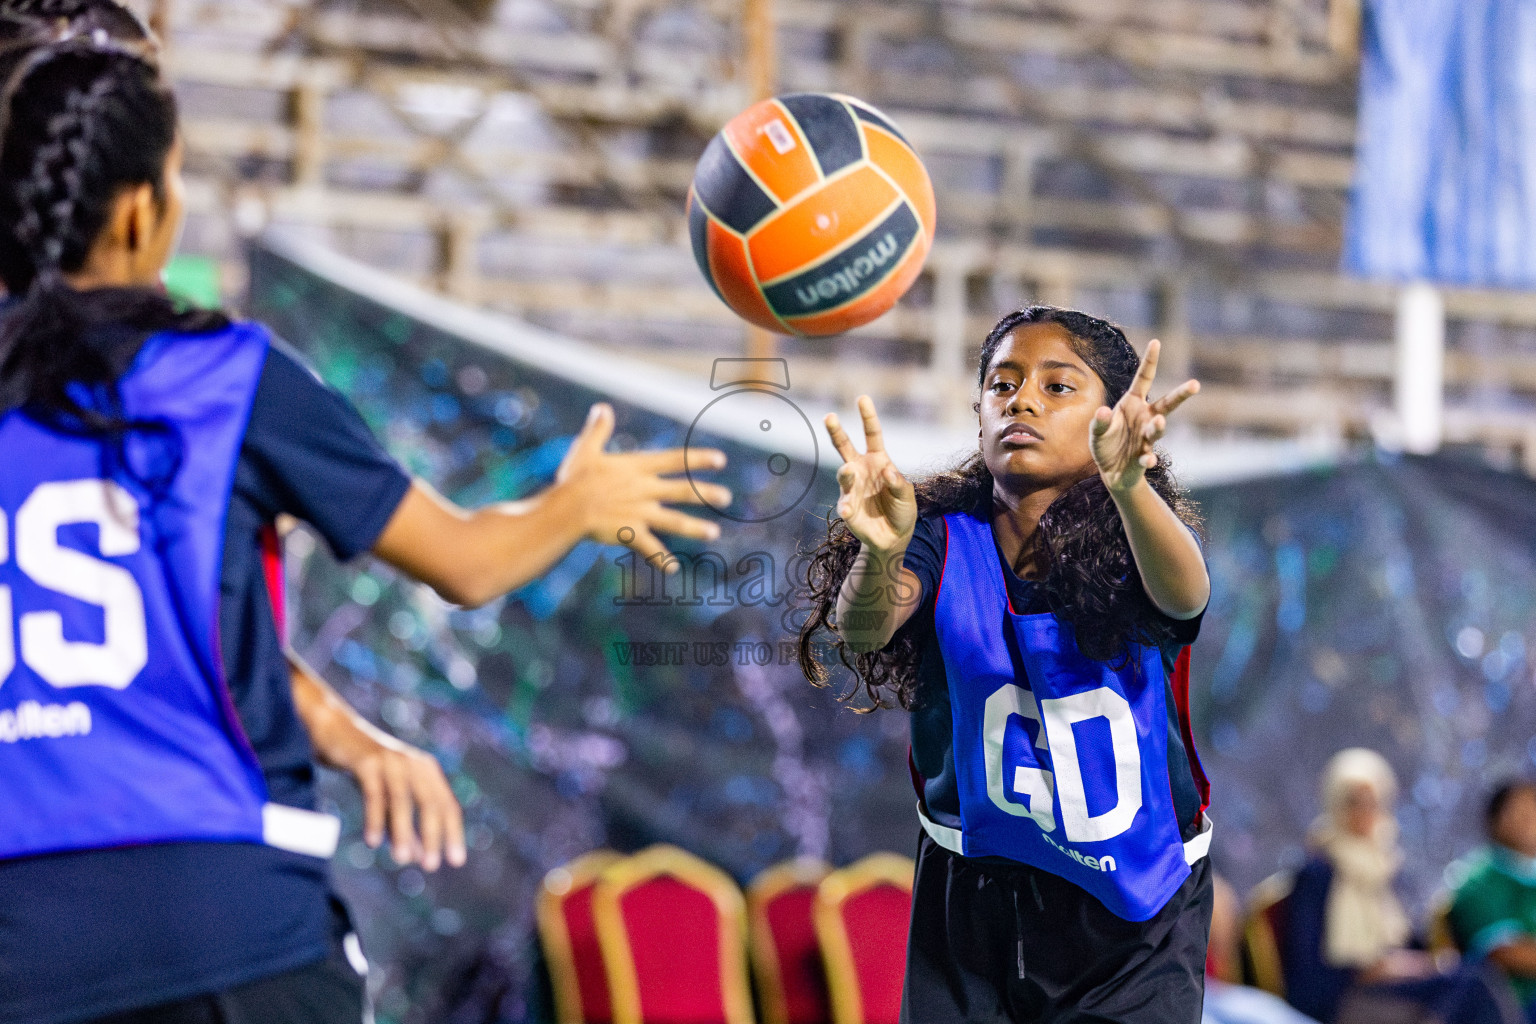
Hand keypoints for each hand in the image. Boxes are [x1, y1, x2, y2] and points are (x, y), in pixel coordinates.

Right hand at [301, 679, 466, 871]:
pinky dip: (375, 818)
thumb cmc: (366, 768)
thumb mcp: (388, 797)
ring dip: (404, 830)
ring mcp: (391, 760)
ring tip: (403, 860)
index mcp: (426, 771)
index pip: (447, 805)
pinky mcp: (367, 761)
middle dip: (433, 835)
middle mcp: (414, 764)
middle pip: (431, 802)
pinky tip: (373, 842)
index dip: (453, 833)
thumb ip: (402, 825)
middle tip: (432, 866)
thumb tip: (417, 859)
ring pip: (402, 799)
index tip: (456, 862)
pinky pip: (374, 793)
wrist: (334, 730)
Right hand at [557, 403, 731, 571]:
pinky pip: (650, 548)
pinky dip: (660, 559)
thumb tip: (602, 407)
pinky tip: (672, 569)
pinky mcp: (631, 532)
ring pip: (674, 521)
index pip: (675, 461)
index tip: (721, 460)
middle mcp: (645, 490)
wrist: (569, 509)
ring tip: (714, 533)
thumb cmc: (575, 478)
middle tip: (727, 497)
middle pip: (682, 491)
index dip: (698, 459)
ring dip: (695, 528)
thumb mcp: (586, 449)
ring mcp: (640, 513)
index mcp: (637, 468)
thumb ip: (598, 429)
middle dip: (706, 493)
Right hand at [825, 395, 916, 554]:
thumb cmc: (902, 511)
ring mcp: (851, 488)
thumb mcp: (908, 496)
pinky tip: (849, 511)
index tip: (862, 398)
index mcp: (878, 460)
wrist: (893, 538)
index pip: (872, 434)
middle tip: (829, 416)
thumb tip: (885, 469)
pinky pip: (845, 504)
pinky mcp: (846, 507)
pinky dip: (847, 507)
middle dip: (836, 431)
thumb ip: (899, 483)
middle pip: (845, 446)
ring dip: (847, 473)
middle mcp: (861, 469)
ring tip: (849, 471)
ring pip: (844, 474)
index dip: (867, 417)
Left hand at [1090, 338, 1198, 493]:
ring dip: (1158, 426)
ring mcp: (1147, 438)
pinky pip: (1148, 456)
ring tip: (1159, 422)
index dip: (1150, 362)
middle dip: (1181, 395)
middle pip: (1167, 404)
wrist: (1112, 472)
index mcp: (1133, 404)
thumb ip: (1100, 421)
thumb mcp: (1097, 431)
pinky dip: (1148, 458)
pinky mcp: (1144, 457)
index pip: (1144, 379)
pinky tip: (1147, 460)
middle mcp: (1145, 418)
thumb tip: (1103, 411)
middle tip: (1194, 384)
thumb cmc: (1106, 444)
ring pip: (1158, 429)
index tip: (1156, 342)